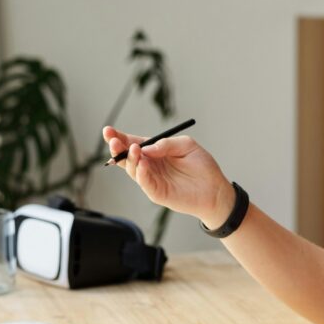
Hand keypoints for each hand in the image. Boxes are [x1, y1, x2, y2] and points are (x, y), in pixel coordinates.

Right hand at [103, 126, 234, 224]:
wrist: (216, 189)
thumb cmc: (202, 166)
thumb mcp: (186, 145)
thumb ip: (166, 143)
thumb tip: (146, 148)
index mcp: (154, 152)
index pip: (132, 143)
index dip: (119, 137)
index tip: (108, 130)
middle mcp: (149, 165)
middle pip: (126, 156)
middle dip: (117, 147)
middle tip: (112, 140)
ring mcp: (152, 180)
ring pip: (132, 169)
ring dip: (129, 159)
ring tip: (134, 149)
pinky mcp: (157, 193)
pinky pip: (145, 183)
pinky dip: (141, 173)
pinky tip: (142, 164)